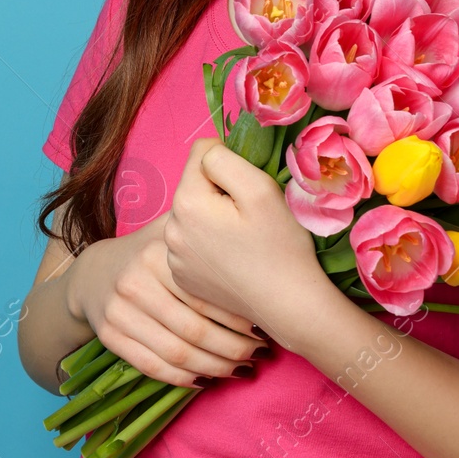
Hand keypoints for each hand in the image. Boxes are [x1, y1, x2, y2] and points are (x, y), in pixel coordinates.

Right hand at [65, 209, 271, 386]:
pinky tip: (208, 378)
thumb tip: (253, 224)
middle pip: (195, 329)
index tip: (265, 327)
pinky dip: (184, 378)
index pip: (206, 295)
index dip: (239, 317)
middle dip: (234, 348)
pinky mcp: (109, 336)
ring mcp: (119, 311)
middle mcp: (135, 282)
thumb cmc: (147, 253)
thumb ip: (202, 229)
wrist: (94, 274)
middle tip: (261, 353)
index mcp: (156, 254)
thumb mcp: (169, 232)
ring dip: (216, 367)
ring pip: (178, 353)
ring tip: (242, 368)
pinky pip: (153, 366)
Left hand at [164, 136, 331, 346]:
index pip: (202, 153)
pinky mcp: (183, 276)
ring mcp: (173, 257)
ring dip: (213, 218)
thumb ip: (224, 158)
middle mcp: (170, 228)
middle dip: (219, 192)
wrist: (288, 305)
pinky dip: (210, 245)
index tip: (249, 191)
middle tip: (249, 219)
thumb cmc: (280, 245)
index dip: (230, 164)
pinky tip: (234, 260)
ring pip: (193, 214)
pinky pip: (193, 243)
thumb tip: (208, 152)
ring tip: (243, 241)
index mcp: (186, 201)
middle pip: (195, 186)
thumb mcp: (259, 188)